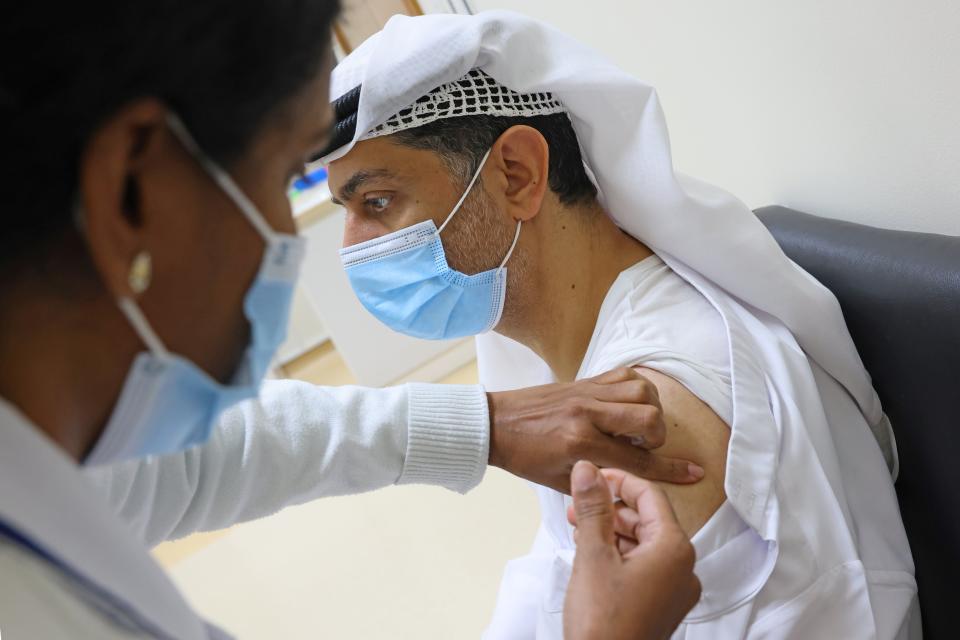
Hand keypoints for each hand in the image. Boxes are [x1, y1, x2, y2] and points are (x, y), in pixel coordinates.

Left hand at [487, 367, 703, 492]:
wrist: (496, 424)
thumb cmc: (527, 458)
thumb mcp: (562, 483)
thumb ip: (602, 483)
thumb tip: (638, 483)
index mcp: (580, 445)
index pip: (637, 460)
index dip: (670, 470)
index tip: (695, 472)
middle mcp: (588, 414)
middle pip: (648, 418)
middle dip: (658, 436)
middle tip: (645, 446)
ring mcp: (587, 392)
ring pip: (642, 390)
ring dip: (651, 410)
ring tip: (637, 426)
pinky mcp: (585, 379)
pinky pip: (625, 374)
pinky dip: (638, 389)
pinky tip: (630, 405)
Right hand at [564, 461, 700, 639]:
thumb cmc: (604, 625)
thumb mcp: (592, 555)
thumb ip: (592, 508)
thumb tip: (588, 471)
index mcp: (674, 550)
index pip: (650, 497)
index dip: (619, 481)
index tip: (593, 475)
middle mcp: (683, 569)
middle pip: (648, 520)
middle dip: (610, 508)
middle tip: (579, 503)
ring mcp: (673, 591)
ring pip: (643, 544)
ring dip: (611, 531)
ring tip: (579, 527)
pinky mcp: (660, 605)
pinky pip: (643, 566)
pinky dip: (618, 554)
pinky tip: (591, 553)